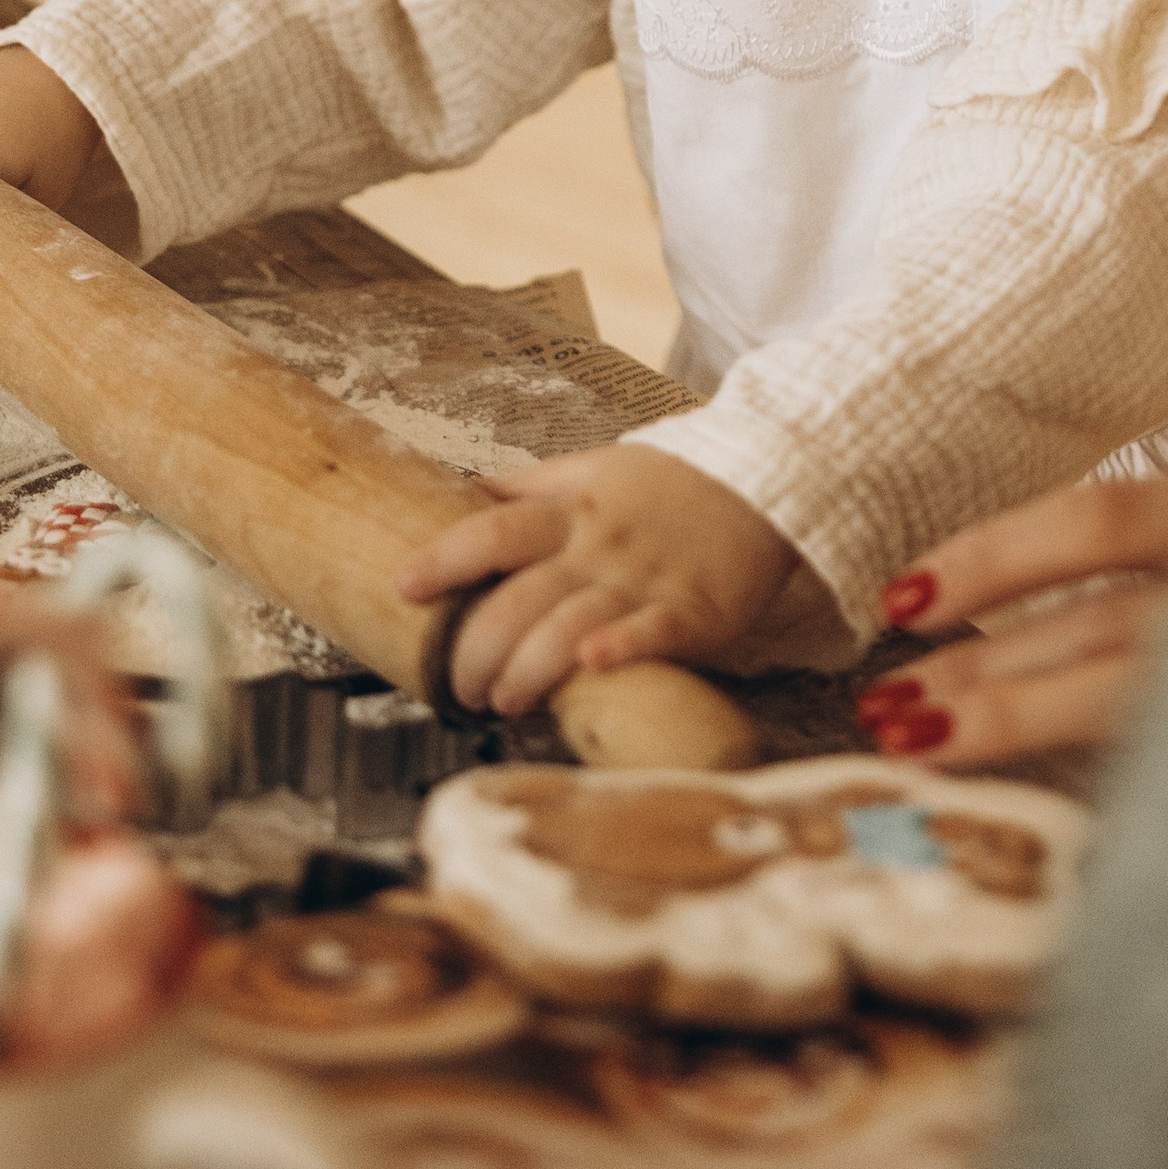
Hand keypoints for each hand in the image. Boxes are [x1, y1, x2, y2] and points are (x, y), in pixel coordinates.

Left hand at [398, 445, 798, 714]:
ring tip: (504, 700)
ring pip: (574, 625)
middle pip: (522, 597)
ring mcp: (645, 579)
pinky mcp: (693, 611)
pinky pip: (654, 632)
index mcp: (572, 510)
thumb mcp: (594, 467)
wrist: (763, 481)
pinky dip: (622, 649)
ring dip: (530, 667)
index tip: (404, 587)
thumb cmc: (669, 482)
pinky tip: (593, 666)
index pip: (495, 532)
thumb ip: (530, 488)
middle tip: (459, 685)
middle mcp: (600, 546)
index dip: (445, 559)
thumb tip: (463, 492)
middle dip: (479, 648)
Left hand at [859, 478, 1167, 890]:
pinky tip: (1053, 839)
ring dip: (1030, 730)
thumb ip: (1162, 600)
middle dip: (991, 670)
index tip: (903, 594)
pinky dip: (1125, 813)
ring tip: (930, 750)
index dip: (1005, 552)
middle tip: (889, 706)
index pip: (1118, 522)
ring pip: (1153, 704)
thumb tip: (985, 650)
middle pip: (1114, 626)